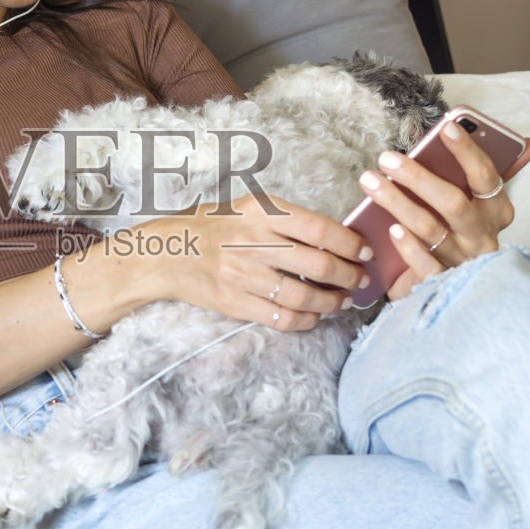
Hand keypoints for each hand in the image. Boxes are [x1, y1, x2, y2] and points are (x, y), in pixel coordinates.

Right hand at [131, 193, 373, 330]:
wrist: (165, 252)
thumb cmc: (211, 227)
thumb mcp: (246, 208)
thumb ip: (285, 219)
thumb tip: (334, 237)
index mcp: (259, 212)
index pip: (318, 228)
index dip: (349, 243)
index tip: (364, 250)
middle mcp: (252, 242)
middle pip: (318, 264)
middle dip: (349, 276)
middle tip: (360, 280)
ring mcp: (242, 275)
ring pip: (304, 295)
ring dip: (332, 302)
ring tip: (342, 301)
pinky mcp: (234, 303)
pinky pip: (281, 317)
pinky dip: (306, 320)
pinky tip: (315, 316)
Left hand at [357, 124, 529, 301]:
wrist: (463, 287)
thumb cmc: (465, 233)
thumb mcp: (482, 204)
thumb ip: (490, 173)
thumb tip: (525, 144)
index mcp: (497, 210)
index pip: (485, 176)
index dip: (467, 151)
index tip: (446, 127)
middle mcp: (482, 235)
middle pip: (453, 203)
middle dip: (418, 178)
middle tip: (386, 158)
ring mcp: (464, 260)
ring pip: (430, 228)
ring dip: (397, 203)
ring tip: (370, 182)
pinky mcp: (445, 283)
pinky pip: (426, 265)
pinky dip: (409, 247)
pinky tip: (390, 229)